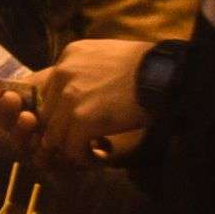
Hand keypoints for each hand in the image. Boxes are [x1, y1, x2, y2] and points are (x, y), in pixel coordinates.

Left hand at [32, 36, 158, 156]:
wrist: (166, 75)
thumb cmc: (147, 67)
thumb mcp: (108, 57)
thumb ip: (87, 72)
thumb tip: (79, 96)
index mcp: (68, 57)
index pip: (47, 92)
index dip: (60, 112)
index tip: (75, 124)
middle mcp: (62, 73)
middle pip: (47, 114)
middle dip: (62, 131)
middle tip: (81, 142)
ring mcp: (69, 96)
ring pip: (54, 134)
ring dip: (71, 147)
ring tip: (90, 152)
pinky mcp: (81, 118)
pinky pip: (70, 147)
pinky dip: (83, 157)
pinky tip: (98, 157)